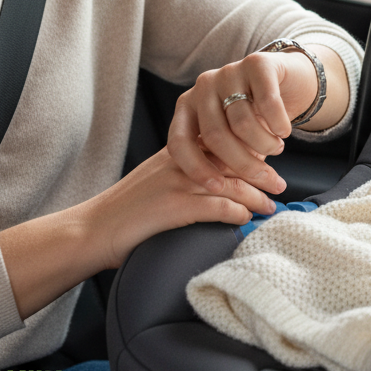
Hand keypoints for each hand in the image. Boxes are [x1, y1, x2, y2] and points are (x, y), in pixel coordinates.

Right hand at [0, 146, 273, 320]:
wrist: (88, 231)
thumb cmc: (124, 211)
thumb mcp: (157, 180)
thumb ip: (186, 174)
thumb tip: (218, 180)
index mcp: (177, 150)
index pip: (223, 139)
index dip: (250, 147)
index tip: (269, 157)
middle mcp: (181, 160)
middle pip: (233, 158)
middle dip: (261, 170)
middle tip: (281, 182)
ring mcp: (178, 182)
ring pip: (231, 181)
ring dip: (257, 194)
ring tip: (273, 205)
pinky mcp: (174, 207)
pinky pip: (217, 206)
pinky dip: (237, 212)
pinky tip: (247, 218)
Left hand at [167, 45, 348, 194]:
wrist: (286, 78)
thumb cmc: (254, 114)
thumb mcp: (230, 136)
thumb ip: (221, 158)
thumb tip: (224, 199)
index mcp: (188, 106)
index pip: (179, 142)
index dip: (196, 168)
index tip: (218, 187)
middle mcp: (203, 86)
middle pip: (215, 136)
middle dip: (242, 164)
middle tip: (265, 178)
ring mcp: (229, 71)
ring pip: (242, 122)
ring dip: (265, 144)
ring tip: (277, 149)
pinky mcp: (257, 63)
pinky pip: (267, 103)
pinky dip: (278, 124)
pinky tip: (285, 131)